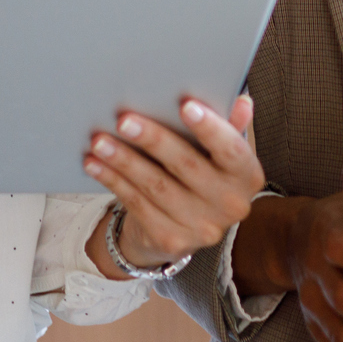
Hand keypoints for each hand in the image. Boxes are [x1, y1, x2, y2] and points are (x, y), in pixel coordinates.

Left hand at [82, 95, 263, 276]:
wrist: (186, 227)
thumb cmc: (204, 174)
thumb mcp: (220, 153)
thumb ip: (229, 127)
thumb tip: (242, 102)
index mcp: (247, 176)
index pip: (232, 150)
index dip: (210, 128)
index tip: (186, 105)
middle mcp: (231, 205)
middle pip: (187, 165)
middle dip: (153, 140)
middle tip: (124, 120)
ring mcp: (202, 227)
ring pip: (156, 186)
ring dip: (124, 160)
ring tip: (100, 140)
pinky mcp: (171, 239)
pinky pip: (137, 203)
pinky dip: (113, 181)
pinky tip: (95, 163)